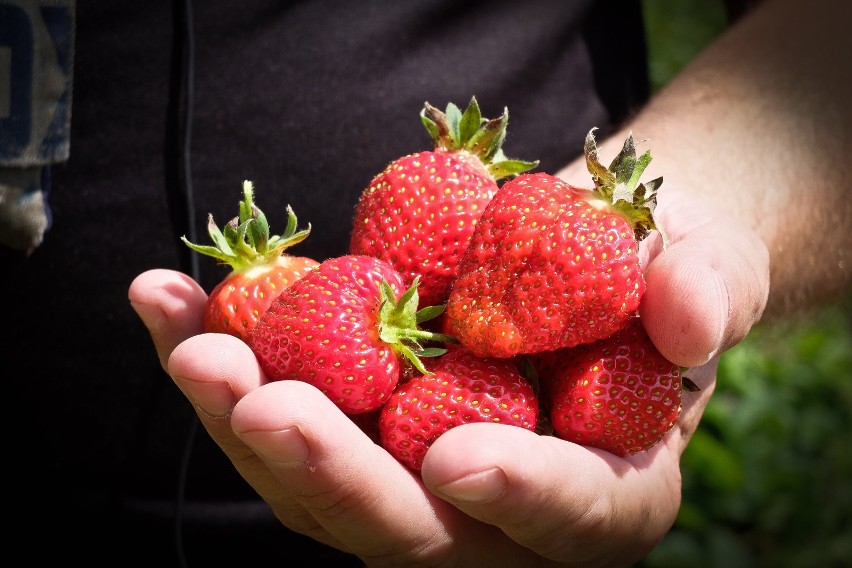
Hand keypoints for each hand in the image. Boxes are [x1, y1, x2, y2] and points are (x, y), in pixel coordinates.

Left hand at [127, 185, 767, 566]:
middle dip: (331, 472)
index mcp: (600, 489)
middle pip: (408, 524)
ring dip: (243, 414)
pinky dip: (221, 355)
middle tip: (261, 402)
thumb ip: (708, 293)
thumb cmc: (650, 270)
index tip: (454, 455)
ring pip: (317, 480)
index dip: (518, 496)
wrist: (578, 251)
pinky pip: (278, 404)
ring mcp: (406, 466)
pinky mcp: (349, 418)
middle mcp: (491, 502)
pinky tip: (169, 299)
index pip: (569, 519)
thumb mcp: (704, 265)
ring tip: (190, 340)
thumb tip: (687, 323)